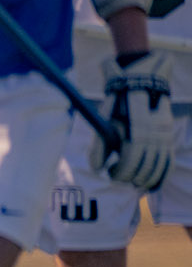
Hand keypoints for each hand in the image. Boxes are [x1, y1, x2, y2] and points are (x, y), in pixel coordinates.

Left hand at [98, 51, 173, 190]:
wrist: (141, 83)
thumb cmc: (117, 104)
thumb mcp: (104, 120)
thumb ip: (99, 145)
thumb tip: (97, 169)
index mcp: (135, 130)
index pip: (130, 161)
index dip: (120, 172)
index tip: (110, 172)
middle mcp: (153, 134)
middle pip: (144, 167)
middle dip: (129, 177)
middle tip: (118, 177)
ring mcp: (164, 137)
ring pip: (158, 168)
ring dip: (145, 180)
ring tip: (132, 181)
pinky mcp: (169, 138)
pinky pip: (168, 163)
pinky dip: (160, 176)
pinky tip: (150, 182)